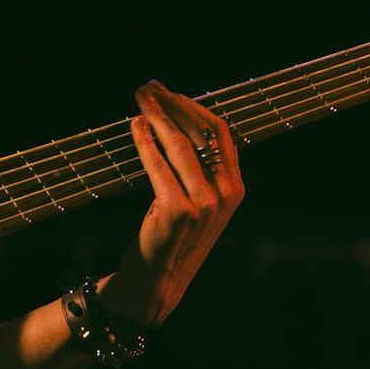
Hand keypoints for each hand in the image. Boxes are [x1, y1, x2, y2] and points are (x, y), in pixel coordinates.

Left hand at [99, 80, 244, 328]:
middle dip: (172, 103)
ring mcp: (202, 204)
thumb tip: (176, 121)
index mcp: (235, 189)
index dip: (193, 106)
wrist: (158, 280)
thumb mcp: (198, 203)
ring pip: (177, 143)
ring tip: (139, 98)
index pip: (220, 133)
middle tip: (148, 87)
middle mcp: (225, 194)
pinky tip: (134, 125)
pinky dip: (143, 139)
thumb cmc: (172, 237)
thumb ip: (198, 170)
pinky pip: (156, 163)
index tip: (169, 92)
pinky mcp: (176, 210)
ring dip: (155, 114)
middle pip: (199, 131)